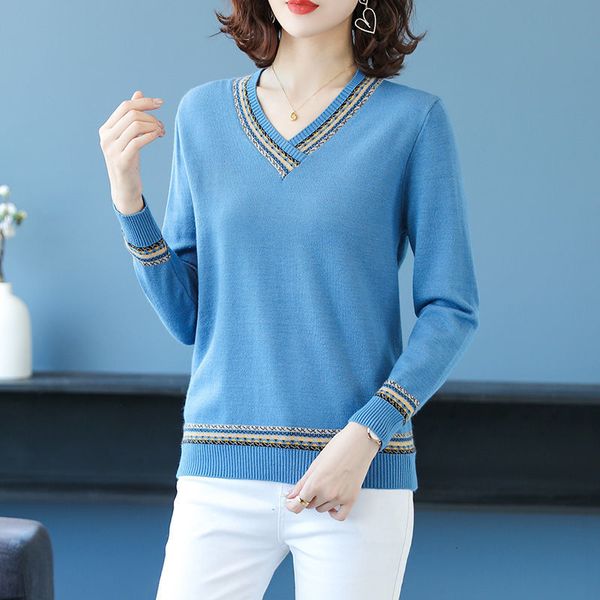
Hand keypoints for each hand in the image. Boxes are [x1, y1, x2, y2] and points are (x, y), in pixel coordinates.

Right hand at [98, 90, 165, 213]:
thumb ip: (131, 117)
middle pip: (132, 114)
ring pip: (136, 125)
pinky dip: (151, 136)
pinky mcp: (121, 161)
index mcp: (106, 129)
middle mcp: (106, 137)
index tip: (161, 103)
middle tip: (162, 126)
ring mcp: (112, 149)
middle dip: (151, 116)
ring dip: (153, 126)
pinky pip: (138, 141)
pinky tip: (158, 137)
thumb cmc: (129, 162)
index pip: (125, 106)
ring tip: (161, 133)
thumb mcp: (129, 138)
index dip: (144, 102)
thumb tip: (138, 93)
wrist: (124, 189)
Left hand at [284, 422, 379, 520]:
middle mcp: (327, 493)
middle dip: (309, 497)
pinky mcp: (351, 499)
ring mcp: (340, 498)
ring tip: (326, 486)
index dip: (291, 505)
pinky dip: (334, 513)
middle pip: (310, 506)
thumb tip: (291, 496)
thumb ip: (301, 483)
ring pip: (322, 509)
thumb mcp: (315, 464)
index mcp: (315, 483)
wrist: (359, 443)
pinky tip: (332, 504)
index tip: (291, 502)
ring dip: (321, 502)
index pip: (297, 505)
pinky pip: (340, 516)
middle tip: (315, 483)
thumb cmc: (338, 448)